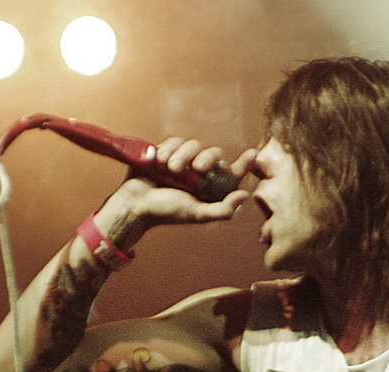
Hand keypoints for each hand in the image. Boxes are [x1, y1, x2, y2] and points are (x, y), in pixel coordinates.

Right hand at [104, 138, 255, 232]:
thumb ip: (222, 210)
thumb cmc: (166, 212)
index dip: (244, 164)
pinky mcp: (168, 151)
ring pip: (194, 145)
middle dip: (206, 159)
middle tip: (195, 170)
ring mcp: (184, 161)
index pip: (232, 174)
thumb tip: (245, 195)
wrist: (135, 203)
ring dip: (182, 156)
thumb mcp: (197, 214)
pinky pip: (177, 141)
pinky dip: (169, 149)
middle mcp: (199, 174)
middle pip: (214, 154)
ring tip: (169, 169)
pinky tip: (159, 161)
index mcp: (209, 188)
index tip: (253, 154)